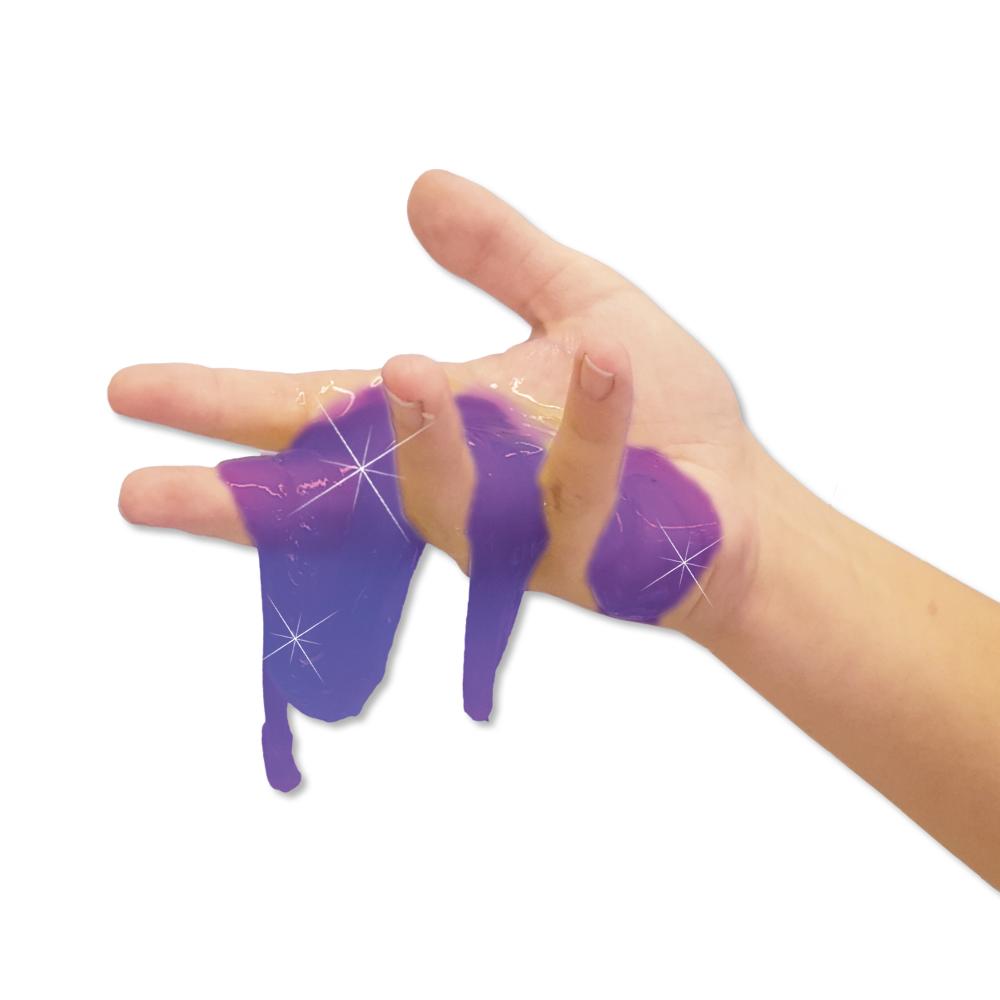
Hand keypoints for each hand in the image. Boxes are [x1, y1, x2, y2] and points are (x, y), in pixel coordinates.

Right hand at [110, 170, 761, 637]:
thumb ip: (499, 254)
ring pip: (446, 494)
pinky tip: (611, 354)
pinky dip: (596, 414)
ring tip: (401, 371)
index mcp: (437, 427)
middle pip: (336, 489)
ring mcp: (516, 527)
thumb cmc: (656, 409)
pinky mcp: (588, 548)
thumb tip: (416, 187)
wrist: (734, 496)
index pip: (312, 412)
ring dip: (423, 434)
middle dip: (241, 498)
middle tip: (138, 499)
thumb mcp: (575, 303)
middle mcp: (456, 486)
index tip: (129, 395)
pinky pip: (585, 475)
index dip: (219, 407)